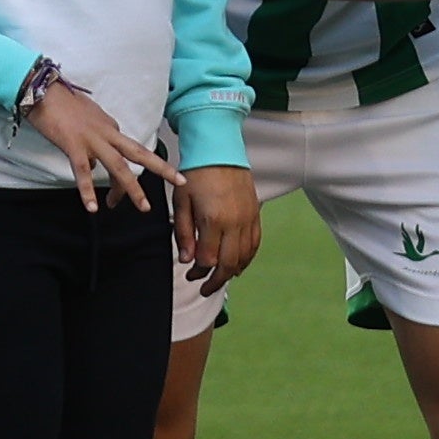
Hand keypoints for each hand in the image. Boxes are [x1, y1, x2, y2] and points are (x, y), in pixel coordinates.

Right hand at [17, 69, 169, 213]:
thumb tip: (91, 164)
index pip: (127, 153)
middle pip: (139, 153)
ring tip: (143, 207)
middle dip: (162, 168)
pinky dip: (88, 191)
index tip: (122, 194)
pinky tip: (92, 207)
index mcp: (110, 126)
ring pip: (118, 166)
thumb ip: (92, 140)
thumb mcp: (84, 120)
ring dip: (132, 188)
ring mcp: (92, 140)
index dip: (128, 175)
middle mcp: (107, 132)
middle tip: (180, 181)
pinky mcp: (73, 145)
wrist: (41, 90)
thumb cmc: (59, 103)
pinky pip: (83, 172)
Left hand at [178, 163, 264, 286]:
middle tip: (204, 288)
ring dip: (232, 272)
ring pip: (245, 256)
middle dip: (216, 280)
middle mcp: (235, 222)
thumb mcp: (181, 202)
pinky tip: (237, 264)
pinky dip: (247, 257)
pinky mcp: (256, 213)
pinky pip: (255, 243)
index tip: (189, 274)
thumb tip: (186, 260)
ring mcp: (249, 218)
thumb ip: (184, 233)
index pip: (208, 259)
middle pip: (229, 264)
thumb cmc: (196, 173)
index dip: (198, 271)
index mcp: (214, 220)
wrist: (219, 149)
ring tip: (219, 279)